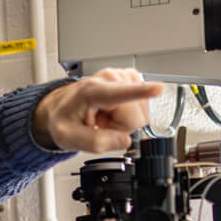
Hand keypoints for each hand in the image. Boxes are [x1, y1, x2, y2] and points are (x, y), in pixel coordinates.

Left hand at [34, 67, 164, 154]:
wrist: (62, 107)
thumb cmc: (64, 118)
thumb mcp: (68, 138)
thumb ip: (95, 142)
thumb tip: (123, 141)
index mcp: (92, 90)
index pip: (122, 92)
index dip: (142, 91)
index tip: (158, 88)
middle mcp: (111, 79)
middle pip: (136, 116)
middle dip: (120, 127)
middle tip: (100, 123)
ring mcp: (123, 78)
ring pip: (141, 113)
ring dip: (123, 121)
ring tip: (104, 117)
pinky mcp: (131, 81)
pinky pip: (141, 108)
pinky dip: (127, 115)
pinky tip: (112, 112)